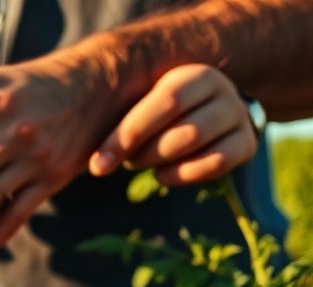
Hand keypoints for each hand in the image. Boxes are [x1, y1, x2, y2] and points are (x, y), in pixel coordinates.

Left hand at [89, 64, 257, 185]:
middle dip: (143, 154)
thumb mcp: (135, 105)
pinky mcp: (247, 144)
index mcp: (193, 74)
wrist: (197, 114)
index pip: (163, 103)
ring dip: (159, 163)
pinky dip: (183, 176)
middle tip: (126, 161)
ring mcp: (239, 116)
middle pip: (182, 132)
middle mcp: (222, 90)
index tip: (97, 166)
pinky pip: (216, 164)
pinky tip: (162, 176)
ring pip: (197, 146)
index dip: (127, 137)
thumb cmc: (150, 114)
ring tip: (142, 163)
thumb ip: (114, 115)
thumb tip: (75, 146)